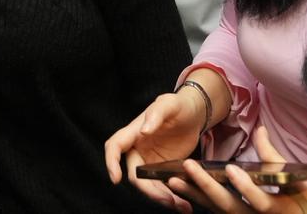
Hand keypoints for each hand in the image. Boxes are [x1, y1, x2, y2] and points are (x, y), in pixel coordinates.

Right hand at [105, 90, 211, 210]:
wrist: (195, 114)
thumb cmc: (179, 105)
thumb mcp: (169, 104)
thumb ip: (156, 114)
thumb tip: (143, 130)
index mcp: (134, 132)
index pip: (115, 147)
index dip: (111, 163)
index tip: (116, 179)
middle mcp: (139, 149)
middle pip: (135, 175)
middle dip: (149, 191)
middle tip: (170, 201)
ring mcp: (151, 161)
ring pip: (149, 185)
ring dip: (162, 198)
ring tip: (182, 206)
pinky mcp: (163, 170)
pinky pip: (163, 187)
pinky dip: (172, 197)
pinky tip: (185, 205)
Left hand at [163, 127, 306, 212]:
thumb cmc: (303, 204)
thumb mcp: (296, 182)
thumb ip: (274, 159)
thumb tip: (260, 130)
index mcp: (278, 210)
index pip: (260, 201)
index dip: (245, 187)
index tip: (230, 169)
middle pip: (230, 207)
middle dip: (207, 187)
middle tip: (189, 167)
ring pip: (217, 211)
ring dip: (195, 195)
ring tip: (174, 179)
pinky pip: (214, 213)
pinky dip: (197, 201)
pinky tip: (181, 190)